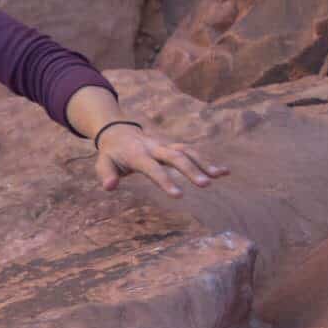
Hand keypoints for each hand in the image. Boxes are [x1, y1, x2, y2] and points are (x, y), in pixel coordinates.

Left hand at [96, 125, 228, 197]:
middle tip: (206, 185)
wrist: (118, 131)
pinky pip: (192, 152)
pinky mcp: (173, 146)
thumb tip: (110, 187)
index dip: (165, 181)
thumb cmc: (111, 153)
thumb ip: (106, 175)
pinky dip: (207, 160)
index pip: (152, 168)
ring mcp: (165, 145)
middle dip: (191, 170)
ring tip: (221, 175)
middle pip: (175, 157)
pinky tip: (224, 172)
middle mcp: (154, 148)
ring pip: (187, 151)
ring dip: (204, 163)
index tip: (179, 196)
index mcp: (137, 154)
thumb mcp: (103, 163)